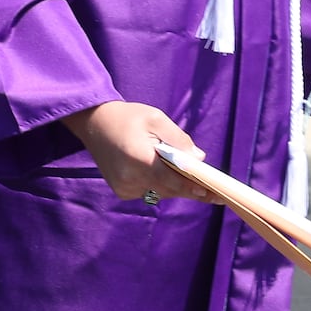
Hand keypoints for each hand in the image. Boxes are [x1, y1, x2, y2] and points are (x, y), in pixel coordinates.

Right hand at [62, 101, 212, 203]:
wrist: (94, 123)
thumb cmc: (128, 117)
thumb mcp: (156, 118)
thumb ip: (178, 139)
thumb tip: (199, 158)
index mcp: (140, 159)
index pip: (174, 180)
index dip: (195, 187)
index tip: (216, 194)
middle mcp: (131, 178)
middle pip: (170, 189)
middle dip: (190, 188)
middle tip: (214, 192)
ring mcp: (124, 187)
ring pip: (160, 192)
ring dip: (176, 186)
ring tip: (196, 183)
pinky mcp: (122, 191)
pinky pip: (149, 192)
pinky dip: (160, 185)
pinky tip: (165, 174)